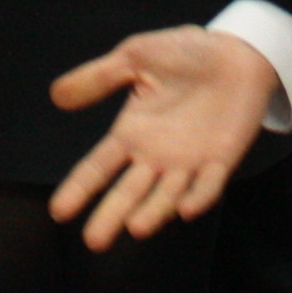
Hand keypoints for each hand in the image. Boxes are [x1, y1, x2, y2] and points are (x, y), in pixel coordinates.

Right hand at [46, 28, 278, 250]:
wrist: (235, 51)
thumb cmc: (184, 54)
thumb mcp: (135, 57)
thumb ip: (98, 77)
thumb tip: (56, 96)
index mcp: (132, 133)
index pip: (99, 166)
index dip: (80, 188)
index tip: (59, 212)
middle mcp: (156, 156)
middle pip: (129, 191)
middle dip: (112, 215)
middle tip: (94, 241)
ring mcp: (189, 162)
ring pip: (167, 195)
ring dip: (153, 212)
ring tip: (135, 227)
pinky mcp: (221, 160)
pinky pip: (209, 184)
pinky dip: (198, 197)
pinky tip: (186, 209)